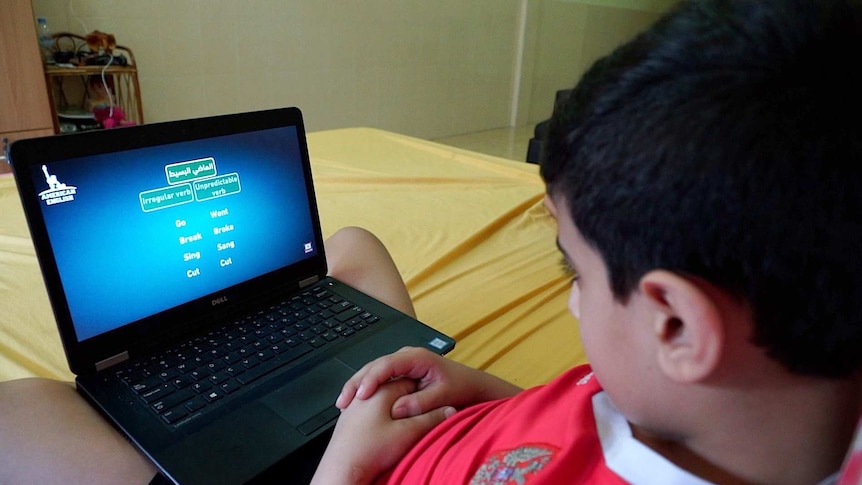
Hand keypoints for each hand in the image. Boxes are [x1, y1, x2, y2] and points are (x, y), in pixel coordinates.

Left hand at [311, 378, 454, 484]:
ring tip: (402, 424)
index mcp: (381, 391)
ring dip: (393, 409)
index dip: (424, 391)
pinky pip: (370, 412)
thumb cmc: (371, 451)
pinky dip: (380, 418)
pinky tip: (384, 429)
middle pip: (393, 390)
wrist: (342, 471)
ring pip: (381, 402)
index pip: (410, 381)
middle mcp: (366, 394)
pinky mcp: (348, 421)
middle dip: (408, 400)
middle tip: (421, 414)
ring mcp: (354, 407)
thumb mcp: (408, 434)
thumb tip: (449, 410)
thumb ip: (430, 418)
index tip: (434, 401)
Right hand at [335, 346, 520, 418]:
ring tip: (343, 404)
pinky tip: (353, 403)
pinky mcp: (400, 373)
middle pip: (374, 367)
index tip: (362, 396)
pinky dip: (365, 390)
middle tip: (343, 402)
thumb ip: (421, 403)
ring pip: (372, 372)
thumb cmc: (461, 388)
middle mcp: (407, 357)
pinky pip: (378, 379)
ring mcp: (402, 364)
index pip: (387, 365)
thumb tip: (396, 410)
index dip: (372, 380)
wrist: (471, 386)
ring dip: (357, 387)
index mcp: (417, 358)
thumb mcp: (443, 396)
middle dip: (357, 383)